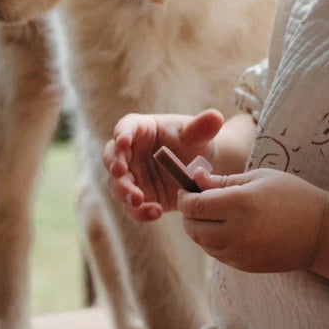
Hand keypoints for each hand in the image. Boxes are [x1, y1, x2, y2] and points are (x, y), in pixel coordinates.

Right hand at [103, 109, 223, 222]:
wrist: (200, 169)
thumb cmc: (195, 143)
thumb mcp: (198, 135)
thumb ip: (202, 127)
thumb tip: (215, 116)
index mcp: (140, 129)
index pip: (125, 127)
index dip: (122, 133)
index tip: (123, 142)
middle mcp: (129, 153)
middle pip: (112, 157)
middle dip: (115, 166)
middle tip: (121, 173)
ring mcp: (131, 176)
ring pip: (117, 184)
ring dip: (124, 192)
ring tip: (138, 200)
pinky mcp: (138, 197)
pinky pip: (131, 206)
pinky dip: (139, 211)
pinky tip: (155, 212)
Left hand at [178, 168, 326, 272]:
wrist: (322, 232)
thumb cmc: (291, 196)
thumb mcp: (258, 178)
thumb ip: (222, 181)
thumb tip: (194, 178)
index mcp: (241, 204)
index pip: (194, 205)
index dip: (184, 197)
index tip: (186, 189)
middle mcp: (238, 231)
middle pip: (192, 227)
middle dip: (188, 214)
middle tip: (194, 202)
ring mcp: (241, 252)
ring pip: (202, 243)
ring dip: (198, 229)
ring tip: (210, 215)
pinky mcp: (245, 266)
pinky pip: (216, 254)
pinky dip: (212, 242)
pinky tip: (225, 228)